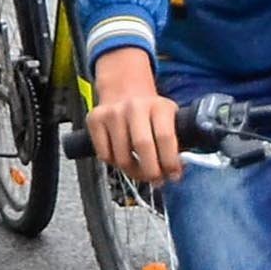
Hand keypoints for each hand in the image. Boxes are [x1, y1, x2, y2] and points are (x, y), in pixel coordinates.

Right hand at [89, 47, 180, 187]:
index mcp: (159, 106)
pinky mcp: (95, 119)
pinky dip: (114, 163)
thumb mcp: (169, 118)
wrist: (124, 89)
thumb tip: (175, 171)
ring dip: (133, 171)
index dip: (170, 161)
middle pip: (142, 147)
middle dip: (151, 171)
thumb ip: (175, 142)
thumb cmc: (150, 112)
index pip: (165, 137)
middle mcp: (135, 107)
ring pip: (122, 157)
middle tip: (156, 180)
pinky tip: (122, 157)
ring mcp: (112, 113)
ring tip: (140, 169)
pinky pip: (104, 155)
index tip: (174, 175)